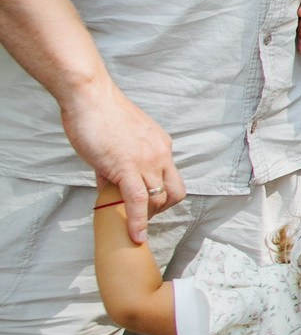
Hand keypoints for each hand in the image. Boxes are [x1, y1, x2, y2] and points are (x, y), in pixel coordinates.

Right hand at [60, 79, 182, 243]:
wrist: (90, 98)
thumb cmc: (99, 114)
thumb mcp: (119, 140)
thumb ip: (119, 162)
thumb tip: (110, 183)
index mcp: (161, 145)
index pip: (170, 177)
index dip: (160, 195)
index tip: (147, 205)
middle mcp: (161, 154)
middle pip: (175, 191)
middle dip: (161, 209)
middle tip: (142, 216)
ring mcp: (147, 161)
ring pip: (159, 198)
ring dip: (148, 217)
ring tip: (133, 226)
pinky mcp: (127, 167)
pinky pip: (140, 200)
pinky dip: (139, 221)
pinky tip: (135, 235)